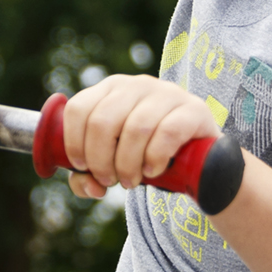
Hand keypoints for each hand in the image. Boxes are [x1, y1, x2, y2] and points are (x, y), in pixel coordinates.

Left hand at [57, 75, 219, 198]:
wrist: (197, 157)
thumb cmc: (145, 155)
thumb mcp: (112, 163)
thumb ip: (89, 177)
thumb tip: (89, 186)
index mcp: (110, 89)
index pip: (79, 109)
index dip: (74, 143)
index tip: (83, 167)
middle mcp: (137, 85)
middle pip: (102, 122)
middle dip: (100, 160)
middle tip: (110, 180)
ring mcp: (167, 93)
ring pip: (135, 129)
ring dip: (128, 165)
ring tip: (132, 181)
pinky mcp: (193, 109)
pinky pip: (167, 133)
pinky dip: (155, 158)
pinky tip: (153, 170)